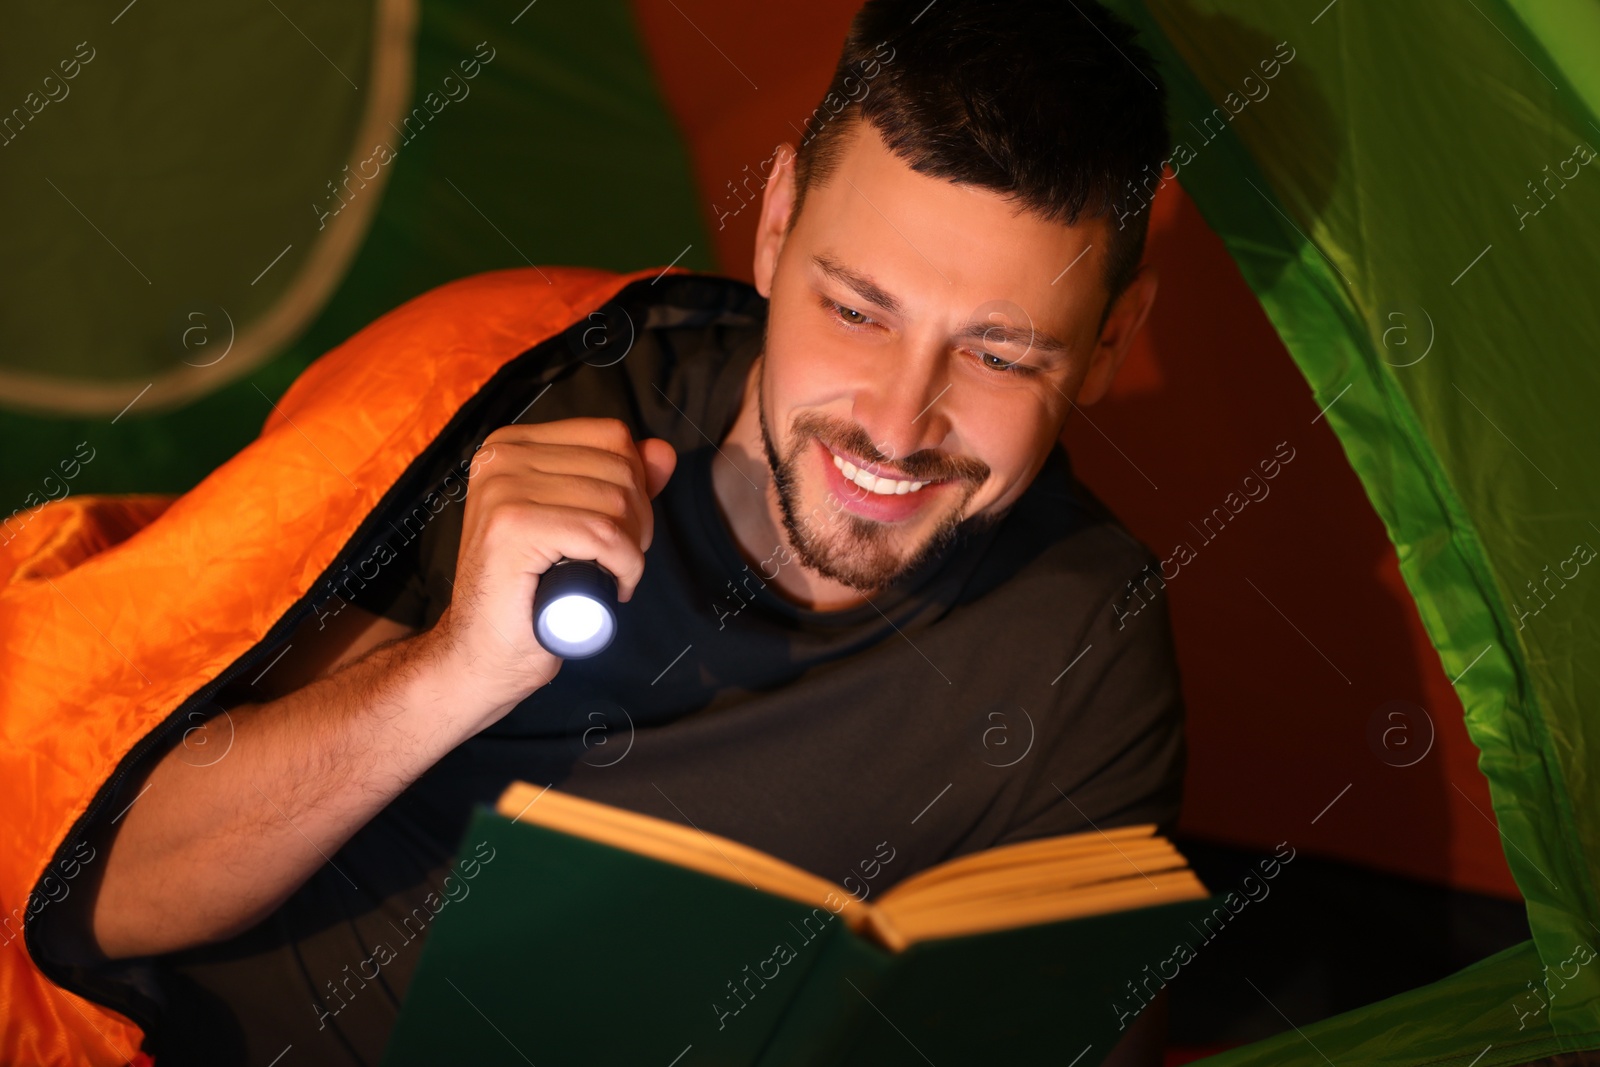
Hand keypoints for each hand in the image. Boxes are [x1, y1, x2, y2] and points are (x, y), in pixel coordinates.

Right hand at [422, 417, 676, 720]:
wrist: (480, 654)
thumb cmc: (529, 594)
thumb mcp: (579, 525)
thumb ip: (619, 483)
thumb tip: (663, 450)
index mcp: (513, 445)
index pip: (612, 436)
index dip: (635, 486)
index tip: (619, 531)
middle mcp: (502, 456)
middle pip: (619, 467)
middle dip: (638, 521)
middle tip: (617, 561)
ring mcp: (503, 490)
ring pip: (615, 501)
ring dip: (632, 549)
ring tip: (611, 575)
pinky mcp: (511, 528)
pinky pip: (602, 535)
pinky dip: (624, 565)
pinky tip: (613, 588)